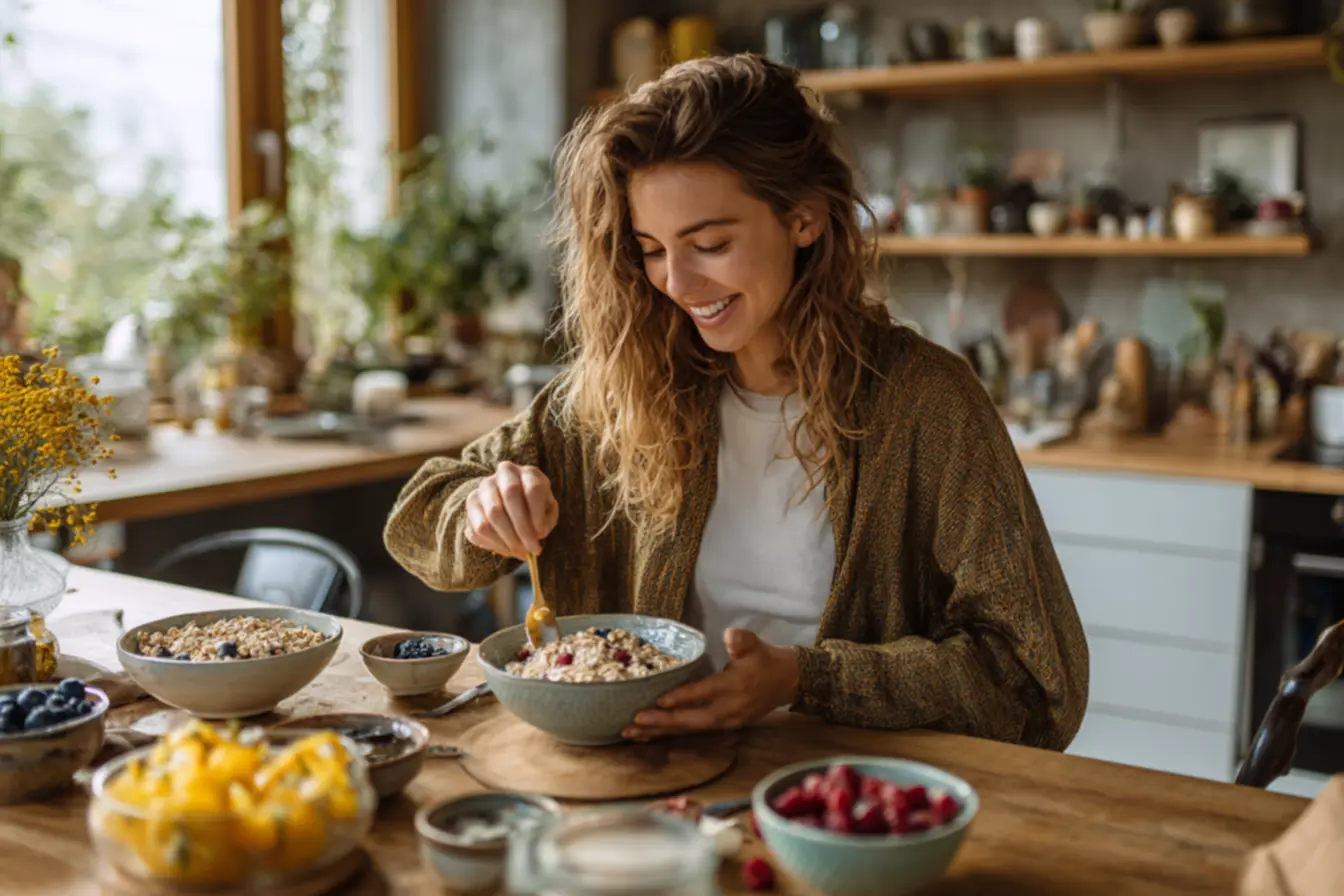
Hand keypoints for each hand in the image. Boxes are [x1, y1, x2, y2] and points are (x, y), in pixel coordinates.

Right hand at [464, 461, 558, 559]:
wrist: (508, 502)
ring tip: (520, 553)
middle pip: (511, 495)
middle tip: (531, 549)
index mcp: (528, 473)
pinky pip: (479, 528)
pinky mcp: (471, 503)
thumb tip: (537, 533)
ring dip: (508, 539)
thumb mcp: (547, 510)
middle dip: (522, 528)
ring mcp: (484, 487)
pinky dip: (495, 544)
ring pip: (493, 513)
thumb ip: (546, 519)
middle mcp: (504, 474)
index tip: (542, 534)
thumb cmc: (533, 507)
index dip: (537, 514)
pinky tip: (507, 550)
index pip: (533, 489)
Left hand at [623, 629, 800, 740]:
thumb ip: (742, 641)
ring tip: (631, 734)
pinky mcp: (723, 727)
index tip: (660, 701)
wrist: (788, 681)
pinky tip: (648, 736)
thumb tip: (732, 635)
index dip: (683, 697)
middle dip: (663, 722)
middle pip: (693, 720)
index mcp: (735, 687)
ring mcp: (727, 722)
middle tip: (634, 722)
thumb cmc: (765, 660)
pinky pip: (693, 732)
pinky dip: (671, 733)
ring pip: (690, 730)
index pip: (705, 693)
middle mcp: (729, 710)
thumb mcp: (755, 645)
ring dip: (661, 732)